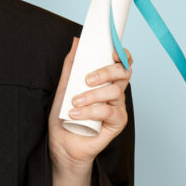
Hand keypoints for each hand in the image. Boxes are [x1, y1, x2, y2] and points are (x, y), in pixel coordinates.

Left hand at [48, 38, 132, 171]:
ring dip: (92, 95)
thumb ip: (71, 64)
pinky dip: (92, 111)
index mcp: (106, 80)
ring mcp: (118, 106)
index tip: (111, 51)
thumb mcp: (64, 86)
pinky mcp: (117, 122)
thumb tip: (77, 41)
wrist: (62, 143)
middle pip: (123, 73)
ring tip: (74, 102)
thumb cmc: (64, 115)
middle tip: (87, 79)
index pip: (121, 62)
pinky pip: (109, 111)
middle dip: (106, 72)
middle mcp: (115, 91)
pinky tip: (76, 114)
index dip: (122, 54)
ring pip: (116, 91)